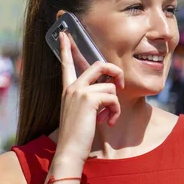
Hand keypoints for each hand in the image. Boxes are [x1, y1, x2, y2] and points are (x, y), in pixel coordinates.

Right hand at [55, 32, 123, 163]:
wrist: (70, 151)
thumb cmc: (77, 135)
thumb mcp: (82, 113)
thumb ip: (91, 99)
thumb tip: (109, 90)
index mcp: (68, 89)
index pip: (66, 64)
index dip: (65, 48)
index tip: (63, 33)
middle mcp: (72, 87)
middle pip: (99, 65)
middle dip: (115, 72)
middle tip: (120, 85)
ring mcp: (79, 91)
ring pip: (110, 86)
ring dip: (114, 104)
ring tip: (107, 117)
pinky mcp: (88, 99)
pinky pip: (112, 98)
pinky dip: (115, 111)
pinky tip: (107, 122)